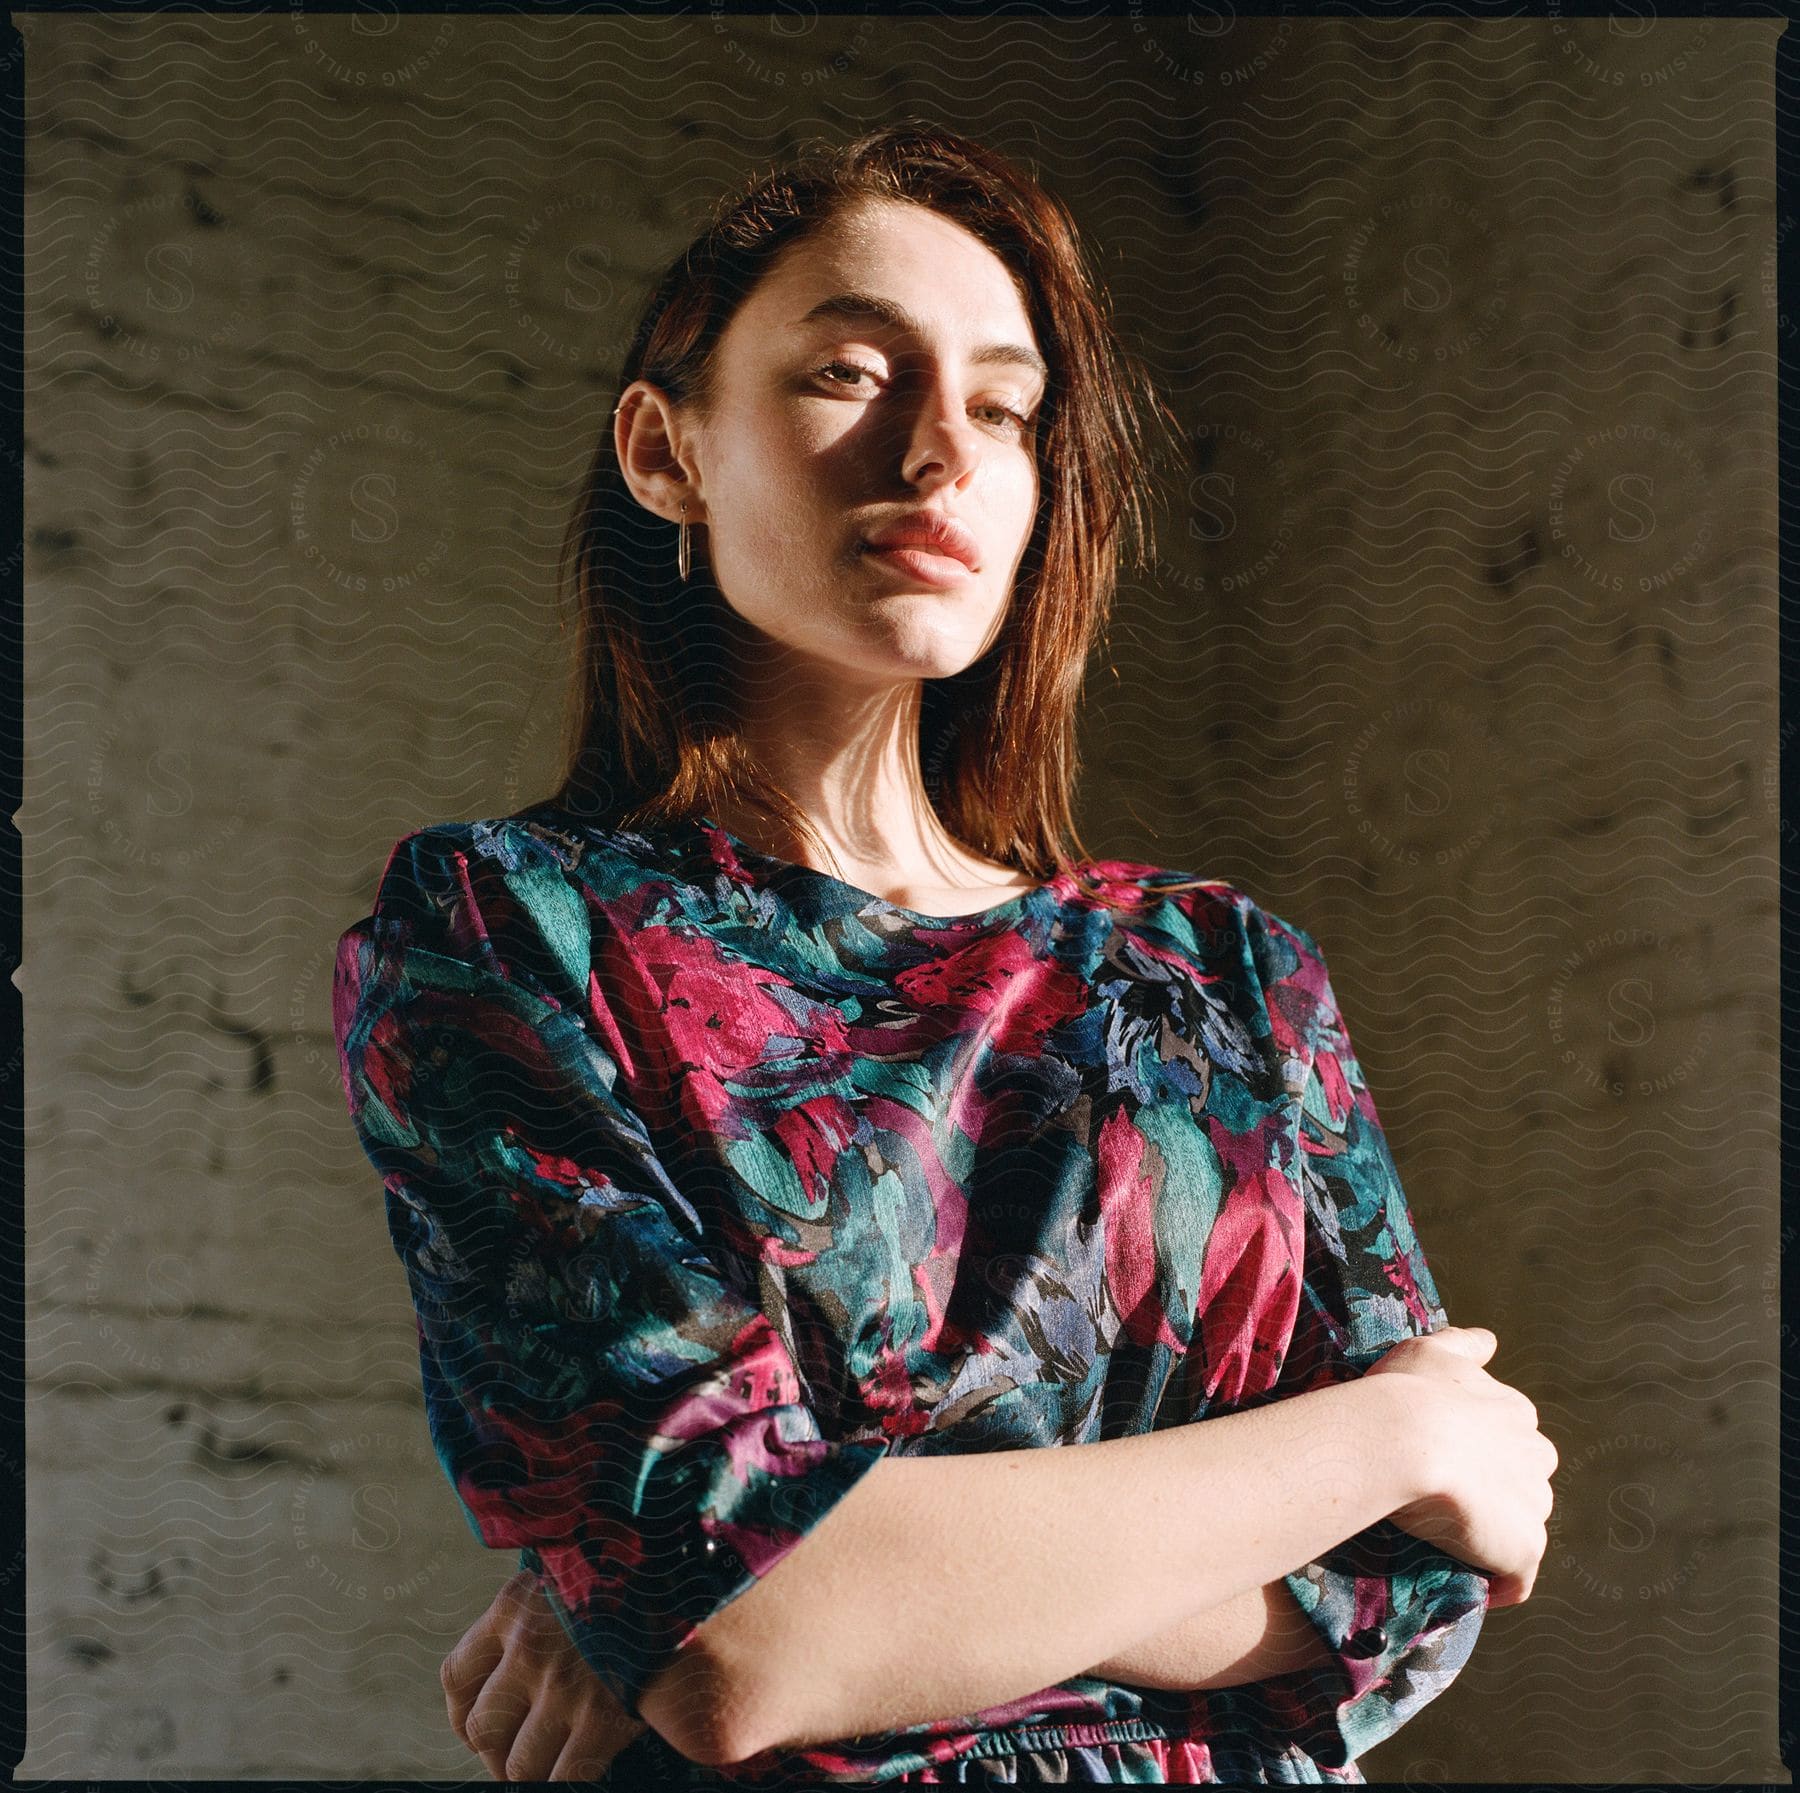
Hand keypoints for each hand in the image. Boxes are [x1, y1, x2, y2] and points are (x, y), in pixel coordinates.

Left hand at [441, 1568, 648, 1780]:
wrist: (682, 1577)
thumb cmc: (626, 1577)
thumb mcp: (568, 1577)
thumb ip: (538, 1612)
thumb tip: (520, 1662)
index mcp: (512, 1607)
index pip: (457, 1676)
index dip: (463, 1712)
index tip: (478, 1722)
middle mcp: (528, 1648)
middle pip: (483, 1728)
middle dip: (496, 1752)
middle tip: (515, 1755)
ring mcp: (563, 1686)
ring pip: (518, 1764)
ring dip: (528, 1773)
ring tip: (546, 1767)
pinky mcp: (602, 1717)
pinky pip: (563, 1777)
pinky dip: (563, 1783)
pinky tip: (577, 1770)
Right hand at [1363, 1325, 1558, 1609]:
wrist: (1404, 1439)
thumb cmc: (1407, 1391)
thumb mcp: (1428, 1350)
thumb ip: (1463, 1345)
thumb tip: (1490, 1341)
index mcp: (1515, 1411)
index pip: (1508, 1435)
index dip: (1477, 1450)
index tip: (1444, 1461)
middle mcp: (1536, 1454)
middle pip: (1523, 1481)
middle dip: (1495, 1493)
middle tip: (1443, 1503)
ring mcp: (1534, 1503)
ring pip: (1521, 1526)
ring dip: (1494, 1536)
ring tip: (1449, 1545)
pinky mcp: (1525, 1547)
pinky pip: (1518, 1577)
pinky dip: (1500, 1584)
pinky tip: (1472, 1586)